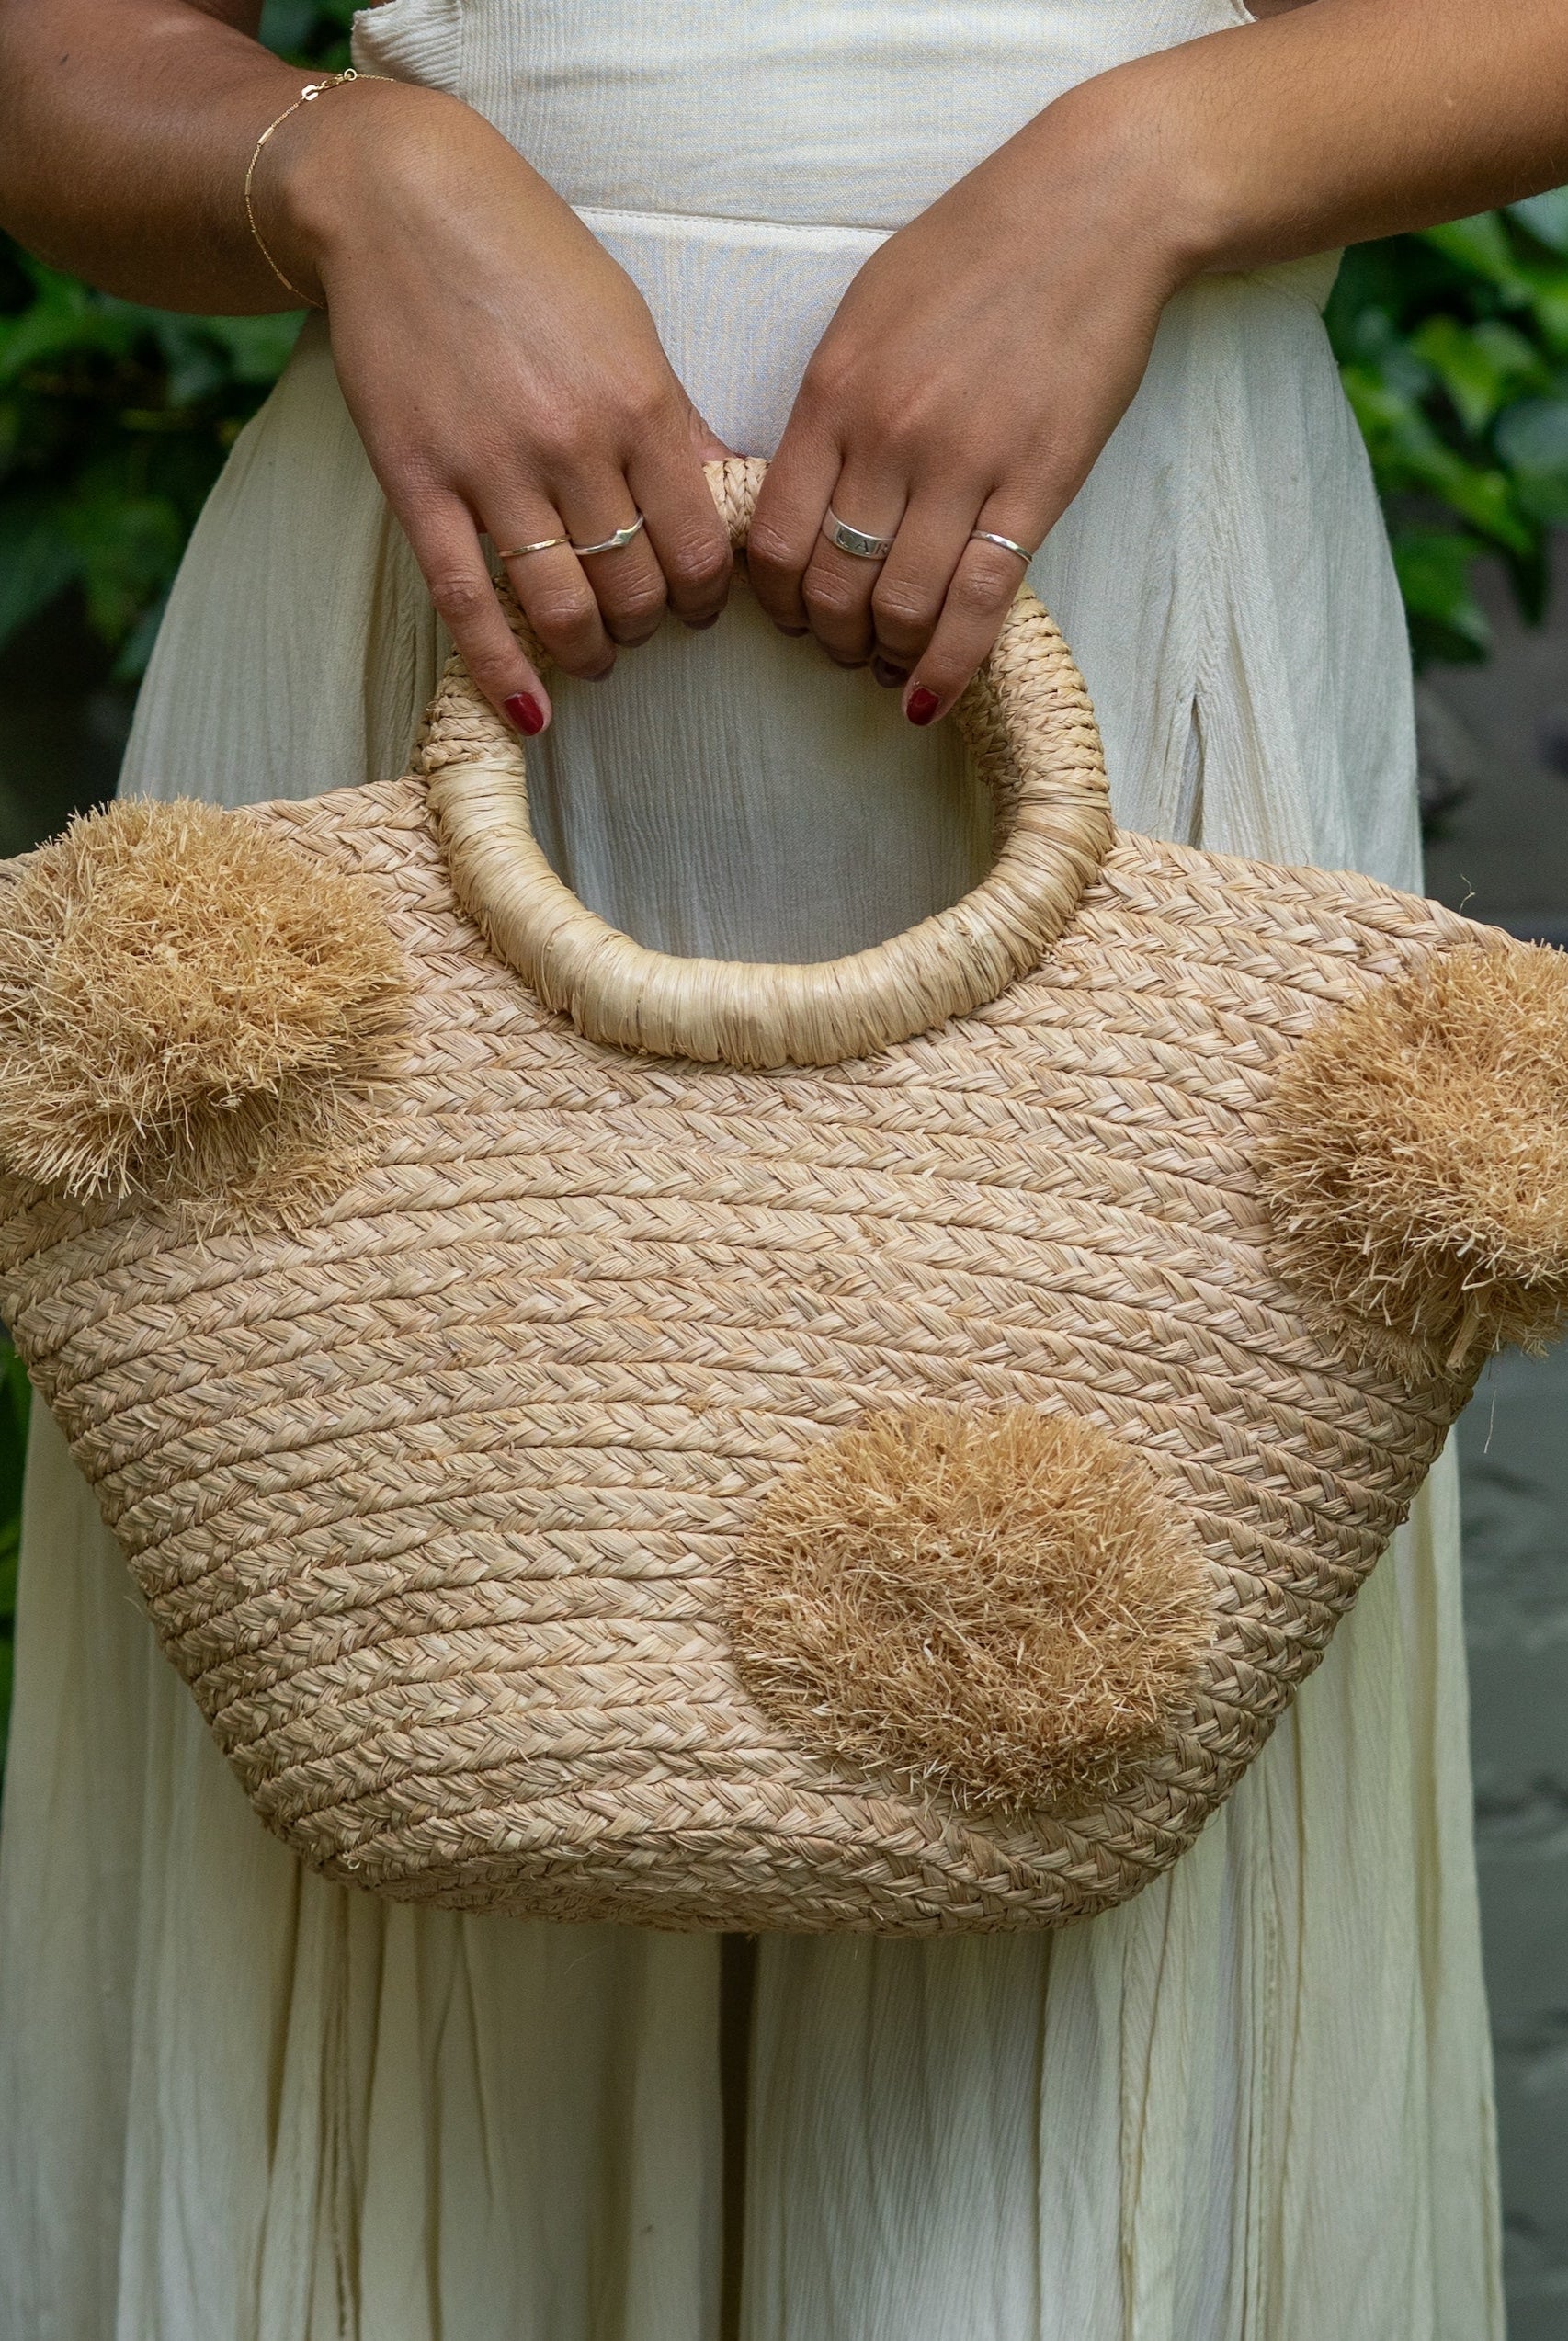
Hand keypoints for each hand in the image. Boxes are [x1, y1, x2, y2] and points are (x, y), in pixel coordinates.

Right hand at [264, 82, 732, 731]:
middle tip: (639, 621)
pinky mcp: (419, 482)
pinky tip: (530, 711)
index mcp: (639, 403)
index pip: (700, 546)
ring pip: (563, 605)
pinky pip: (467, 601)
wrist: (400, 199)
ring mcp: (492, 468)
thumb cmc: (527, 255)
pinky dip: (503, 669)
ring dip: (589, 648)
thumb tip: (731, 498)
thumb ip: (675, 422)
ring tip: (594, 651)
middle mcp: (573, 443)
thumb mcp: (628, 326)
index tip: (699, 602)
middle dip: (647, 622)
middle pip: (636, 587)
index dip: (708, 594)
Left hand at [747, 92, 1183, 724]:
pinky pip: (979, 601)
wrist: (1096, 208)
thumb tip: (802, 488)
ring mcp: (964, 464)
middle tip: (845, 646)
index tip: (789, 611)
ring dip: (887, 656)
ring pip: (900, 607)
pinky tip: (929, 699)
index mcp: (833, 393)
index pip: (772, 537)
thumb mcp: (869, 311)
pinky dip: (948, 667)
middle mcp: (888, 436)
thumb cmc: (977, 249)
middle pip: (830, 585)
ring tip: (893, 663)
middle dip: (829, 637)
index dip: (772, 598)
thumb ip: (831, 403)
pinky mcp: (1038, 484)